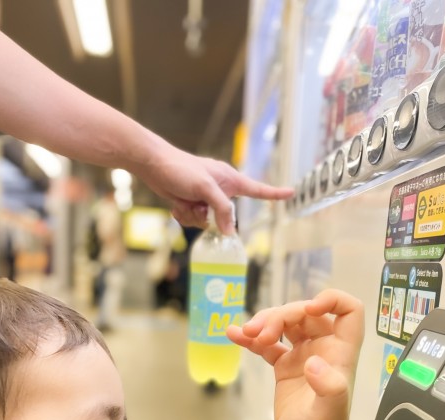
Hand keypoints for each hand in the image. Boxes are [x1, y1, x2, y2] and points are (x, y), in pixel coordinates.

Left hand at [138, 137, 292, 233]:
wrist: (153, 164)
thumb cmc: (180, 169)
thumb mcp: (205, 188)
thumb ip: (221, 209)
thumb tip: (231, 231)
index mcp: (230, 180)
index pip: (258, 190)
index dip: (274, 194)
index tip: (291, 193)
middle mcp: (220, 189)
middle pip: (226, 217)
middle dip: (209, 217)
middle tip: (195, 203)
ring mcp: (205, 198)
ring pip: (207, 222)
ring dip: (193, 216)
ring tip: (183, 200)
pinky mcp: (192, 203)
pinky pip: (194, 220)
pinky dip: (183, 215)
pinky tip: (175, 204)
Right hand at [227, 289, 364, 419]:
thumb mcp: (330, 413)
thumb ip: (328, 387)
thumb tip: (312, 363)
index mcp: (341, 353)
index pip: (349, 311)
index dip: (332, 300)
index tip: (309, 307)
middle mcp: (324, 349)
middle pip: (306, 314)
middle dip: (282, 316)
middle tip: (261, 333)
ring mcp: (303, 356)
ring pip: (285, 325)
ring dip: (265, 323)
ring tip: (247, 334)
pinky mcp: (285, 366)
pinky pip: (268, 344)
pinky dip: (251, 338)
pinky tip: (234, 334)